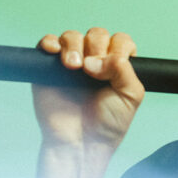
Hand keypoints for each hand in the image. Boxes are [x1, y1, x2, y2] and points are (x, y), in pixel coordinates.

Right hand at [33, 28, 144, 152]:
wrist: (80, 143)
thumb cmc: (108, 123)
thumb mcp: (130, 95)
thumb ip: (124, 70)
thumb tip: (96, 58)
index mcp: (116, 65)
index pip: (120, 40)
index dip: (119, 47)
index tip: (114, 65)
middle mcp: (94, 61)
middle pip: (96, 34)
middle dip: (97, 47)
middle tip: (92, 71)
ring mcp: (70, 62)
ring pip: (72, 36)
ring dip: (74, 46)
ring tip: (73, 66)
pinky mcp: (48, 68)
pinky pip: (46, 44)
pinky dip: (50, 43)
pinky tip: (55, 53)